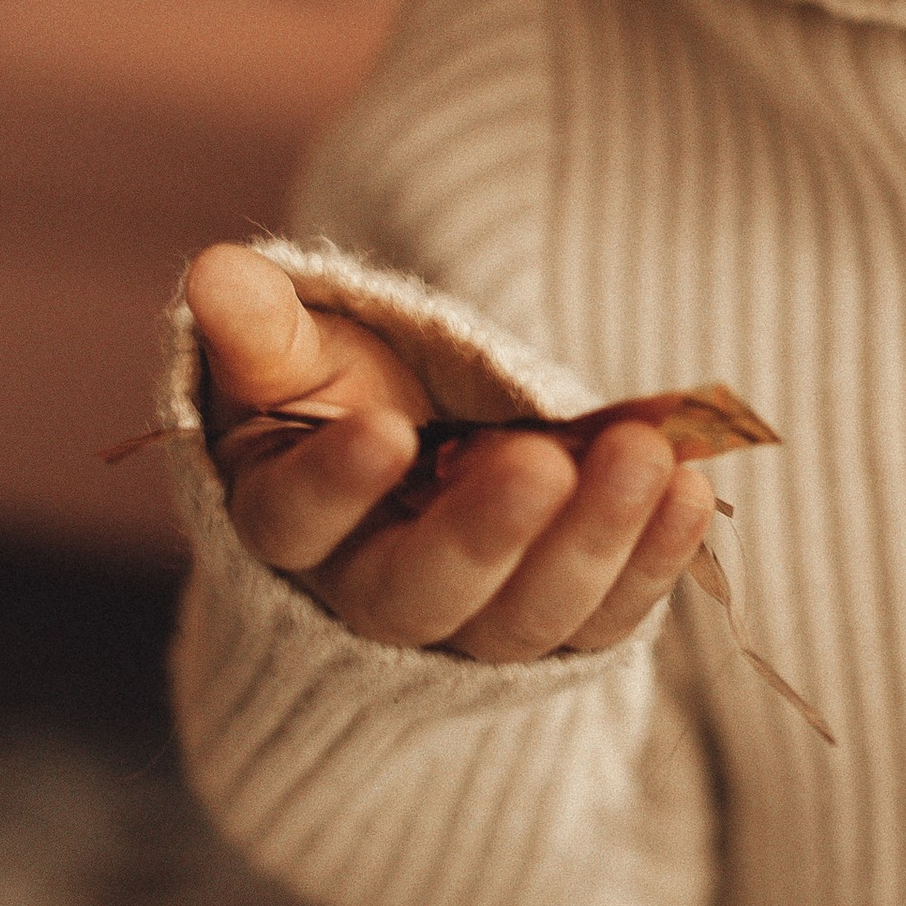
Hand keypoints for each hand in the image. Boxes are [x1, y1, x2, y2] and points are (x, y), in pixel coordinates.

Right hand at [186, 243, 715, 662]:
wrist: (436, 455)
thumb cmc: (348, 398)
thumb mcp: (302, 356)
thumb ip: (265, 328)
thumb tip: (214, 272)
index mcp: (287, 524)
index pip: (294, 522)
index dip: (334, 484)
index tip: (383, 427)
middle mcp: (374, 595)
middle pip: (417, 595)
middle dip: (484, 533)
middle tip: (539, 460)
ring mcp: (473, 628)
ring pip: (523, 619)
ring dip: (592, 541)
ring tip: (644, 458)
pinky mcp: (560, 633)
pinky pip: (608, 618)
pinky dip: (654, 560)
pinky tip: (690, 490)